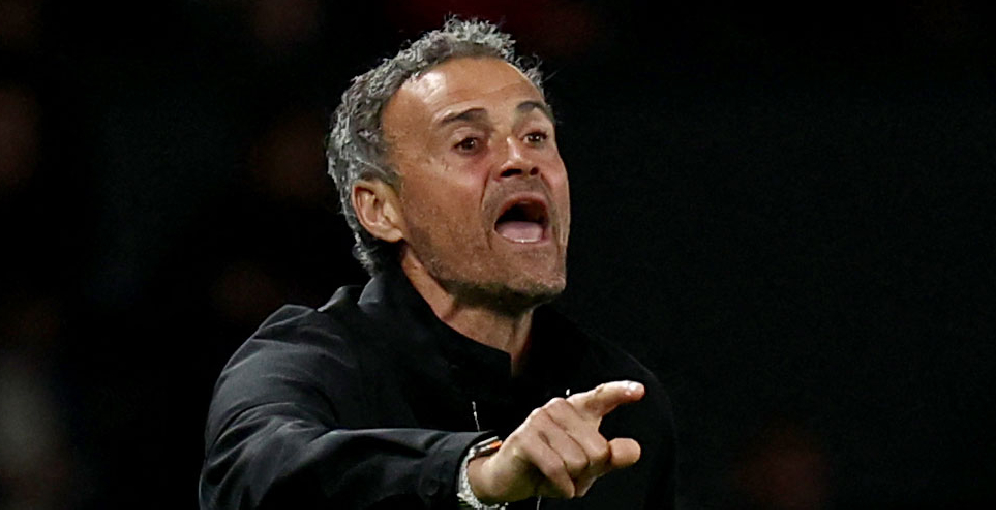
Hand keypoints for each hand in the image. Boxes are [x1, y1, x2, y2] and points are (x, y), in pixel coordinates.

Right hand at [467, 380, 643, 502]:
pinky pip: (557, 467)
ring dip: (572, 479)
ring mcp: (540, 420)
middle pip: (598, 448)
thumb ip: (613, 456)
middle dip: (588, 471)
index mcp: (578, 409)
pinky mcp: (525, 438)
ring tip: (559, 476)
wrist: (511, 478)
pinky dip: (562, 485)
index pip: (602, 396)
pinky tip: (558, 486)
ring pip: (577, 460)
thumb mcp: (588, 465)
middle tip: (571, 472)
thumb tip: (633, 449)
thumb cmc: (552, 465)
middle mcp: (559, 408)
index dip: (621, 392)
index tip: (639, 391)